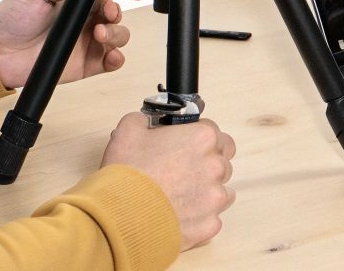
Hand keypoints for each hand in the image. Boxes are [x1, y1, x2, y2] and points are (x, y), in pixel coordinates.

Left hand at [0, 0, 148, 89]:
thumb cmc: (12, 17)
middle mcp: (86, 19)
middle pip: (118, 13)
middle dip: (118, 13)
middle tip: (107, 14)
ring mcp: (87, 42)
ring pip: (119, 36)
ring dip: (116, 34)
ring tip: (98, 33)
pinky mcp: (86, 65)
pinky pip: (111, 62)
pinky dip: (117, 59)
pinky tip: (110, 56)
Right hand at [102, 113, 235, 249]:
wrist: (121, 215)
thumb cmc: (127, 172)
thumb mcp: (128, 130)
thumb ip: (144, 120)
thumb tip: (146, 122)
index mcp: (202, 138)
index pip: (215, 133)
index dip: (198, 139)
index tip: (185, 146)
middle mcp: (215, 166)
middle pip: (221, 161)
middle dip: (205, 164)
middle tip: (181, 171)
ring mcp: (215, 198)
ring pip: (221, 191)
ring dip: (205, 192)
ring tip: (179, 196)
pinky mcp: (209, 224)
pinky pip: (211, 218)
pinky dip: (199, 217)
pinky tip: (178, 215)